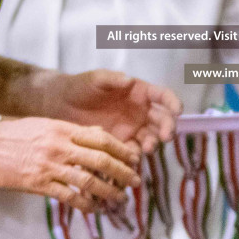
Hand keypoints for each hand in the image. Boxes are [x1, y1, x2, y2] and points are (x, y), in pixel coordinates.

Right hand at [0, 117, 141, 211]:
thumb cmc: (11, 135)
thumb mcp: (43, 125)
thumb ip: (67, 132)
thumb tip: (92, 139)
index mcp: (62, 128)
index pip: (101, 138)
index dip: (121, 149)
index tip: (134, 158)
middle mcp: (60, 145)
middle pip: (101, 159)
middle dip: (123, 171)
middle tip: (135, 181)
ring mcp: (50, 165)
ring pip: (89, 180)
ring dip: (109, 191)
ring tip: (120, 199)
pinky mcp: (39, 183)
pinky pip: (69, 196)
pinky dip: (86, 204)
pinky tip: (95, 209)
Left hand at [50, 68, 181, 155]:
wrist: (60, 106)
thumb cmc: (80, 87)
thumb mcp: (94, 79)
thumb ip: (111, 78)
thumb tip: (129, 80)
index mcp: (140, 92)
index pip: (163, 96)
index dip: (173, 102)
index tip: (178, 110)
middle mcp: (141, 111)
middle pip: (162, 120)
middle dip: (168, 128)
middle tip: (165, 136)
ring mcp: (132, 130)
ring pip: (151, 138)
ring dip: (152, 144)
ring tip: (146, 148)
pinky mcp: (120, 144)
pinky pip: (132, 152)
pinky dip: (133, 157)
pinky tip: (130, 160)